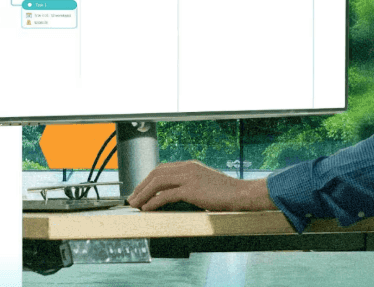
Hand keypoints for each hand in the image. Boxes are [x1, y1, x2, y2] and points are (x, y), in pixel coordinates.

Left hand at [126, 160, 276, 211]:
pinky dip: (153, 202)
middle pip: (156, 173)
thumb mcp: (205, 183)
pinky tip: (147, 209)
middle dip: (141, 186)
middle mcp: (188, 168)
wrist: (241, 194)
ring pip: (157, 182)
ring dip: (143, 194)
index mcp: (191, 165)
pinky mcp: (191, 189)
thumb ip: (191, 184)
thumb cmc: (226, 193)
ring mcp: (190, 177)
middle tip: (132, 198)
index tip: (140, 190)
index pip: (162, 168)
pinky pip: (165, 195)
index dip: (147, 179)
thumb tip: (175, 194)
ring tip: (135, 205)